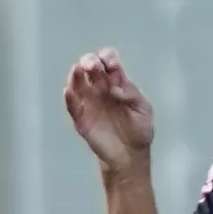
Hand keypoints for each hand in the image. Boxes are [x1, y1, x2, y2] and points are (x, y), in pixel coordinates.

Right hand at [60, 49, 154, 170]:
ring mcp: (88, 101)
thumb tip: (114, 88)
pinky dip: (68, 97)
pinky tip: (69, 91)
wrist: (130, 155)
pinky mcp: (80, 117)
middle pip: (89, 65)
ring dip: (76, 73)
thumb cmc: (139, 129)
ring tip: (79, 71)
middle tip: (94, 66)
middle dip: (90, 61)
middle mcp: (100, 87)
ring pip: (76, 80)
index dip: (108, 58)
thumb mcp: (143, 109)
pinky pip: (71, 104)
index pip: (108, 60)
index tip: (113, 67)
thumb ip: (131, 94)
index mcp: (116, 81)